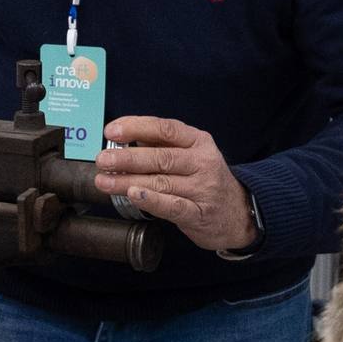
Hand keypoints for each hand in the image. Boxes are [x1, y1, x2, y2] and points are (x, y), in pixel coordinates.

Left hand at [94, 116, 259, 251]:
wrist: (239, 213)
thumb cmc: (205, 180)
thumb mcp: (192, 154)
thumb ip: (162, 145)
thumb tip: (125, 137)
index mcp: (198, 142)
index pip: (166, 129)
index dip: (137, 127)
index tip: (112, 130)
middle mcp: (202, 162)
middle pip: (161, 157)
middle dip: (128, 158)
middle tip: (103, 160)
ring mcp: (203, 189)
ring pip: (161, 182)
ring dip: (129, 181)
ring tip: (105, 181)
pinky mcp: (199, 214)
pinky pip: (173, 206)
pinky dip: (153, 201)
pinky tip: (134, 195)